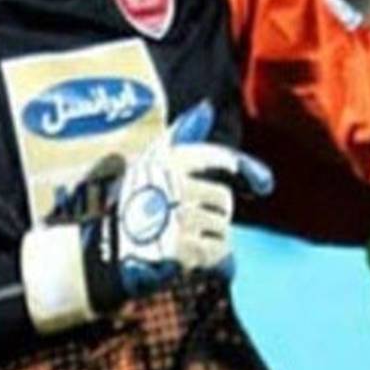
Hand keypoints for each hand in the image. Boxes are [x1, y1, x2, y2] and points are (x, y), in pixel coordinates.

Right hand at [100, 99, 273, 296]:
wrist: (104, 253)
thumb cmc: (134, 204)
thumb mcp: (153, 164)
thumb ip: (182, 135)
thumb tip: (205, 107)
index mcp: (168, 161)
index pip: (218, 158)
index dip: (246, 170)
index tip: (266, 186)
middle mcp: (172, 185)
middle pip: (223, 201)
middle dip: (215, 216)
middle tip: (187, 225)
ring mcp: (175, 216)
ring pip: (222, 229)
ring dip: (212, 240)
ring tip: (183, 241)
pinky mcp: (177, 248)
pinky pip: (218, 254)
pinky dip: (216, 262)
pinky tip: (197, 262)